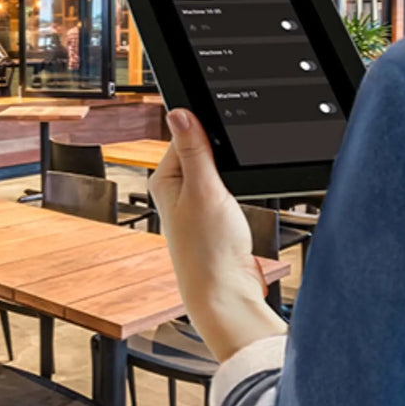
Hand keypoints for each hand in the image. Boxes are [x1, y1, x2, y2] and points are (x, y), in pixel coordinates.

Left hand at [150, 108, 286, 361]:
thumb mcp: (204, 189)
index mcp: (165, 178)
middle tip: (229, 178)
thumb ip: (193, 149)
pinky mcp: (214, 216)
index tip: (225, 143)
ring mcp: (196, 204)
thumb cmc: (209, 250)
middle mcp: (177, 189)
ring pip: (219, 170)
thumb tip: (178, 112)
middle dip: (223, 157)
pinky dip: (238, 191)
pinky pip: (227, 189)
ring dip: (232, 176)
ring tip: (232, 199)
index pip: (185, 135)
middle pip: (204, 151)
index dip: (208, 134)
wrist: (226, 293)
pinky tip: (239, 206)